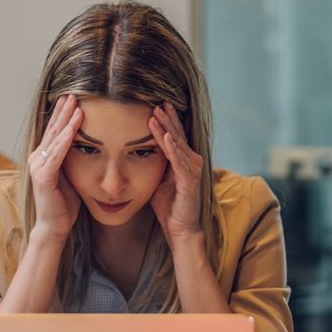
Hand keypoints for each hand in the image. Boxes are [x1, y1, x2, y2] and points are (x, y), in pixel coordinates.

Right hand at [27, 95, 84, 241]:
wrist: (53, 228)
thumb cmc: (64, 205)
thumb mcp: (71, 176)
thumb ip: (73, 160)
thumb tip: (87, 146)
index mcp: (44, 158)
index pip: (54, 131)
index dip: (62, 114)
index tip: (72, 98)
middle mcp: (37, 159)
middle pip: (52, 129)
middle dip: (63, 110)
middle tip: (72, 92)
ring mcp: (39, 167)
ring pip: (54, 138)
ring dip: (66, 120)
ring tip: (75, 103)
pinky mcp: (44, 177)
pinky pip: (56, 154)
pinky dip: (66, 139)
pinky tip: (74, 127)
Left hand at [149, 102, 204, 241]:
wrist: (180, 229)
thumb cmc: (169, 206)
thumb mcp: (158, 180)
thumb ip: (155, 165)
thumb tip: (138, 151)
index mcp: (183, 160)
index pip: (175, 135)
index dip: (167, 120)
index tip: (157, 104)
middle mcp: (191, 162)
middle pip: (178, 135)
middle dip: (167, 118)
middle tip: (158, 101)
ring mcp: (192, 171)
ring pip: (178, 144)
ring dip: (167, 128)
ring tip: (157, 113)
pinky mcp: (190, 181)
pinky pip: (179, 161)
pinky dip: (172, 148)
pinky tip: (166, 136)